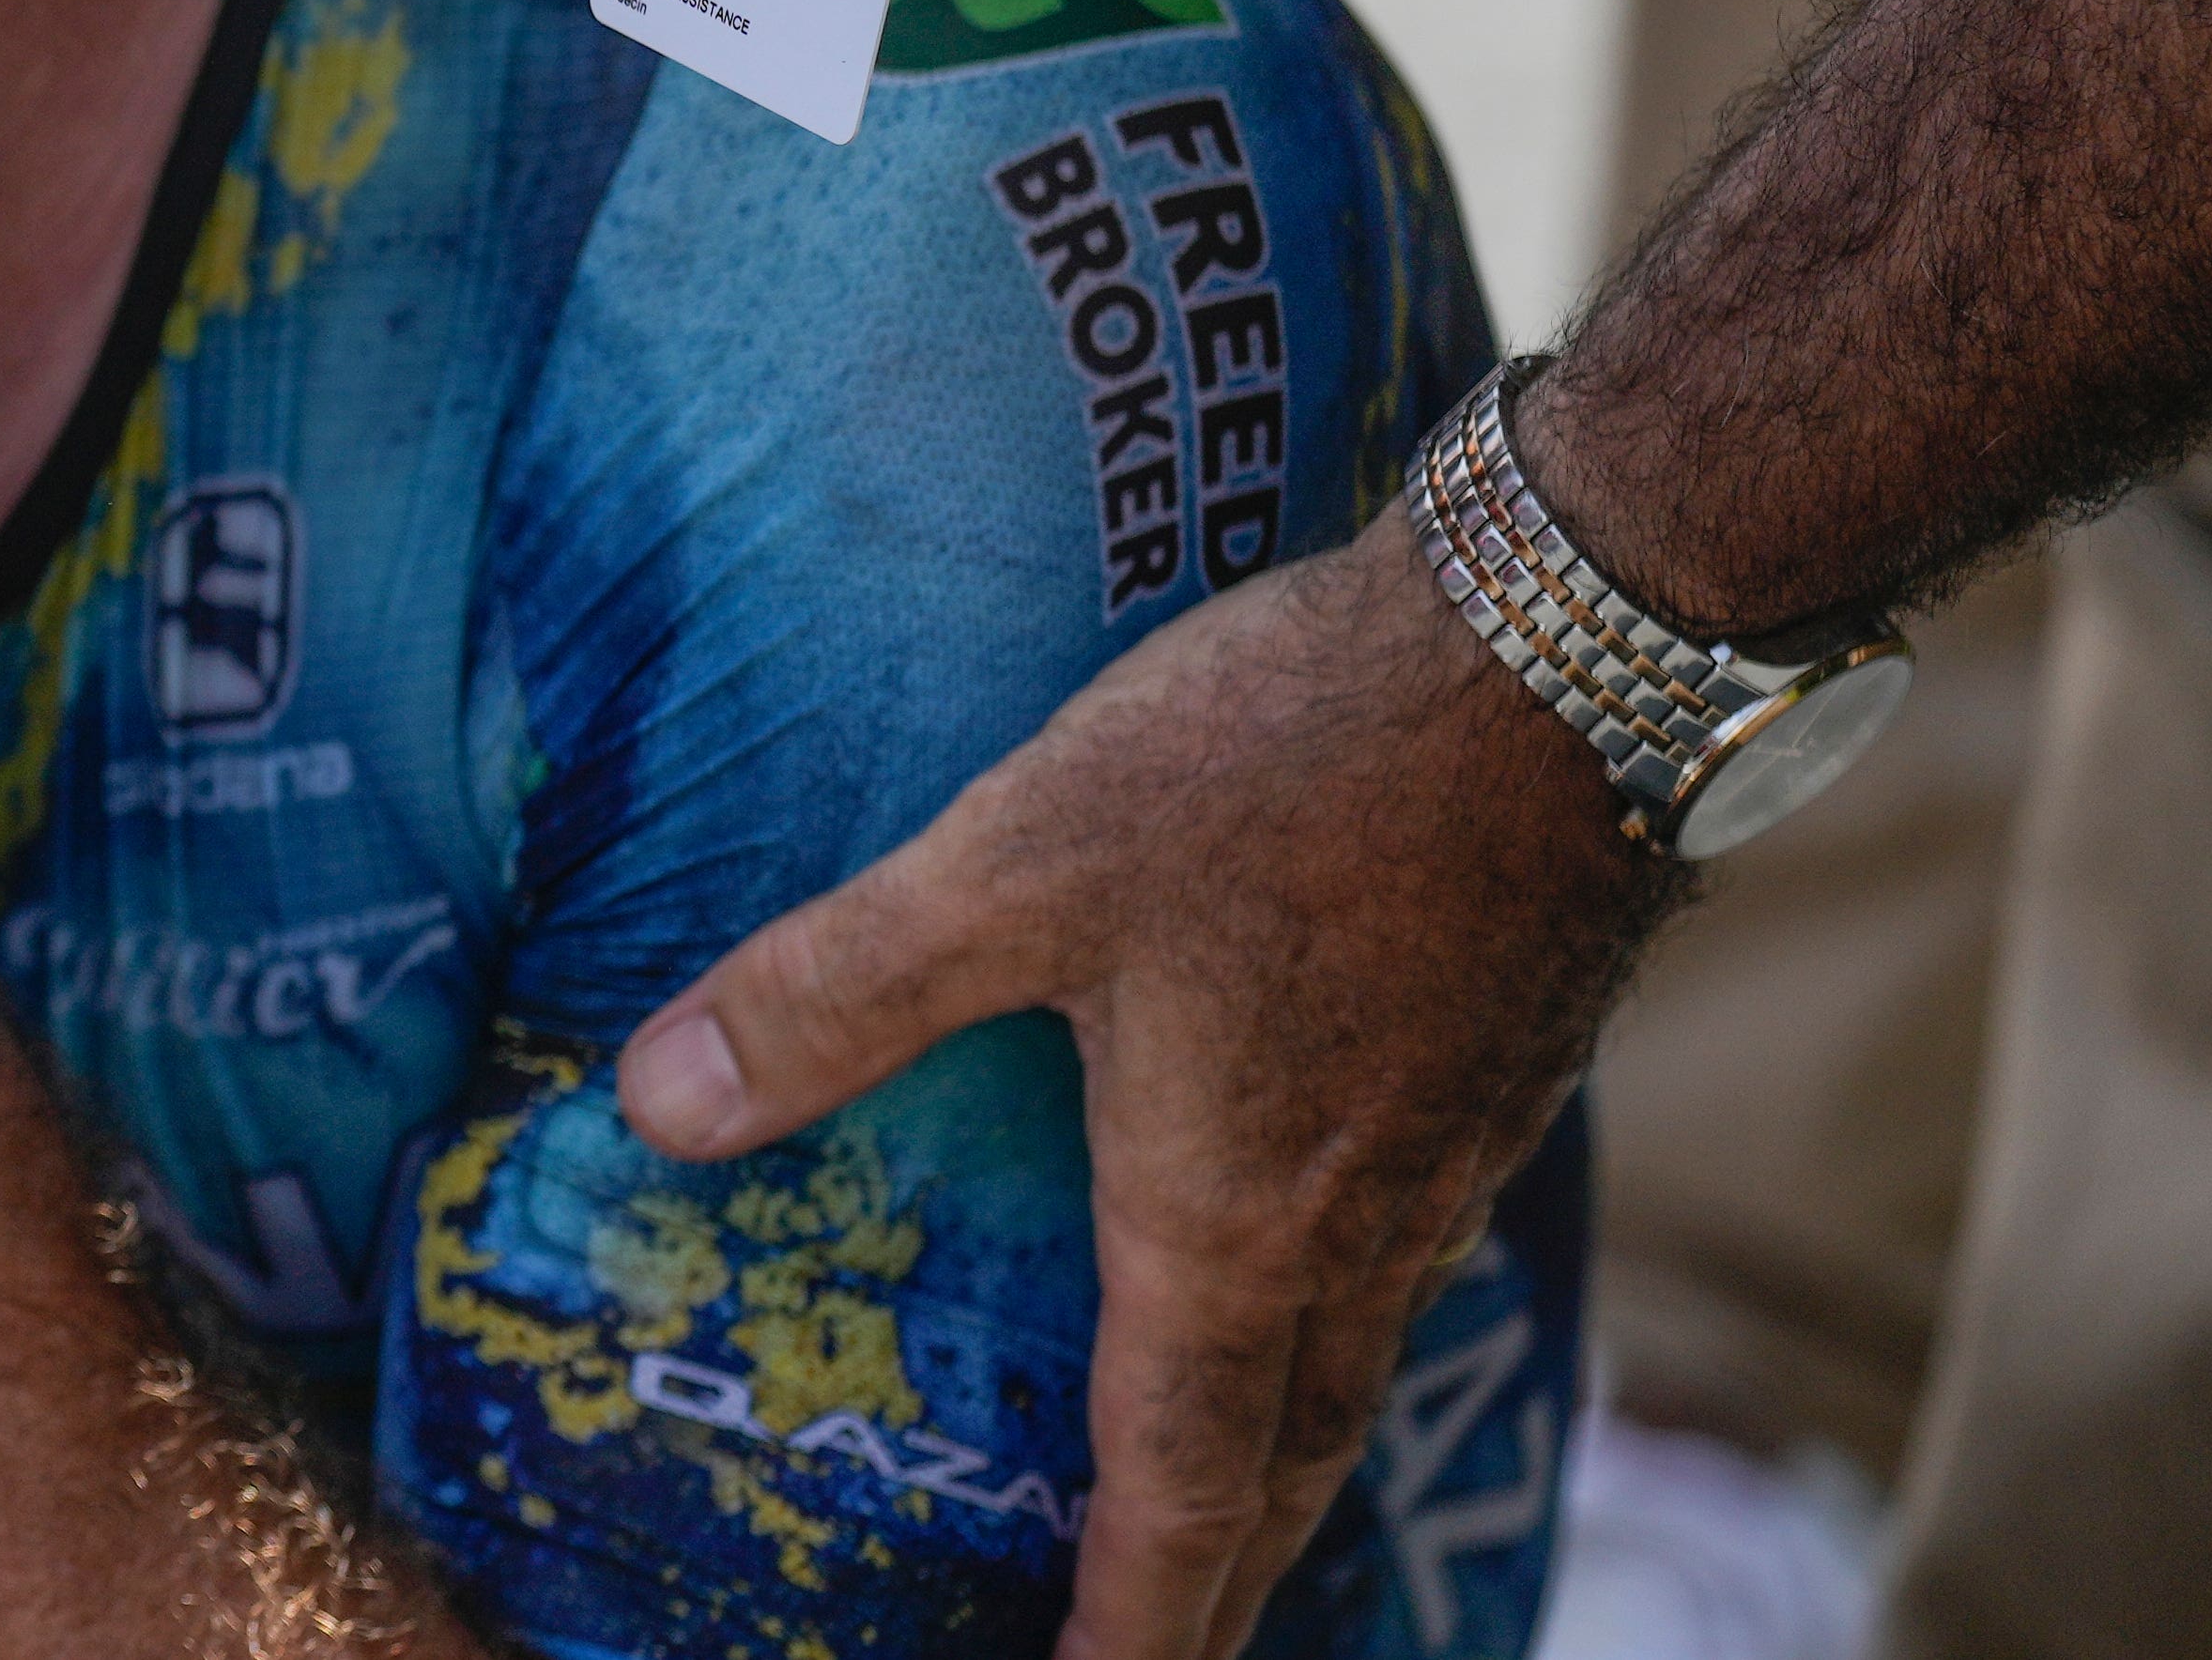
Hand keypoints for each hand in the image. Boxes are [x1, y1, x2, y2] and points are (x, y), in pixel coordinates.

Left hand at [607, 525, 1678, 1659]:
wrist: (1558, 650)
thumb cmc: (1281, 761)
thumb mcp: (1016, 861)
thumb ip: (832, 990)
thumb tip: (653, 1105)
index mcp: (1235, 1224)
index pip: (1181, 1495)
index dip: (1130, 1623)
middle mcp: (1361, 1227)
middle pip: (1282, 1467)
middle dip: (1210, 1578)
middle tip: (1141, 1643)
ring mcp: (1447, 1152)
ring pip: (1351, 1366)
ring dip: (1275, 1460)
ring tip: (1209, 1499)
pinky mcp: (1494, 1069)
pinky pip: (1406, 1263)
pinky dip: (1334, 1327)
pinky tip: (1299, 1265)